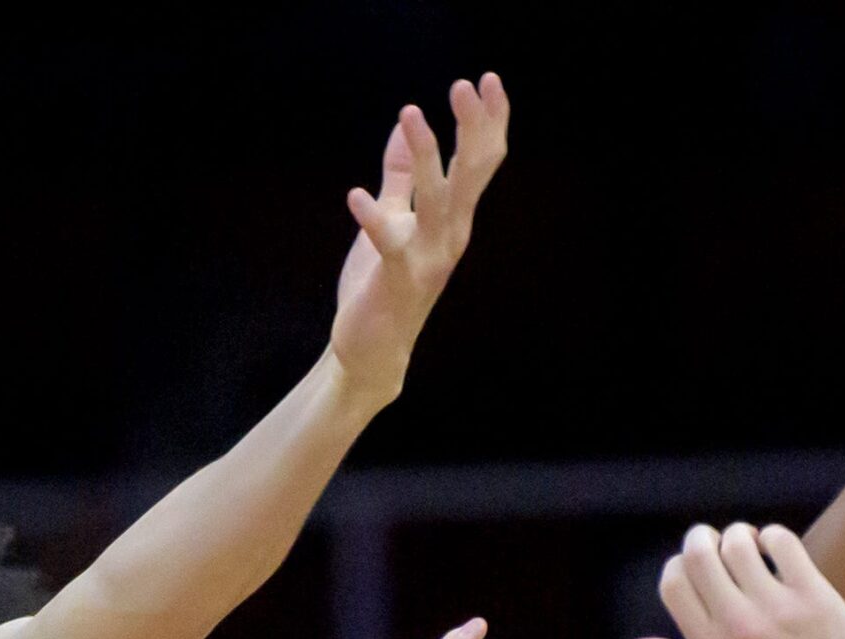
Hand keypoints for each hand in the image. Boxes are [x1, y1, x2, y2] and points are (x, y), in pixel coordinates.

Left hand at [328, 73, 508, 405]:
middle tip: (467, 83)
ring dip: (425, 153)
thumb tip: (404, 126)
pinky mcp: (397, 279)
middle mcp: (450, 236)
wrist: (370, 353)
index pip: (480, 164)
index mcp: (453, 220)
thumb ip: (401, 176)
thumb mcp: (394, 219)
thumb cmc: (381, 285)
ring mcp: (428, 258)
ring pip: (436, 198)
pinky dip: (373, 217)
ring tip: (410, 111)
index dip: (489, 122)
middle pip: (471, 174)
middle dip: (471, 127)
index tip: (488, 80)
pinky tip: (355, 196)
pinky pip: (389, 241)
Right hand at [628, 524, 844, 638]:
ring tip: (752, 545)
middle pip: (699, 553)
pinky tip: (779, 551)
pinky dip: (774, 537)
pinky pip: (782, 542)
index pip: (673, 583)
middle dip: (702, 538)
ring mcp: (775, 609)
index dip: (677, 565)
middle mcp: (736, 626)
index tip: (694, 568)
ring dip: (740, 534)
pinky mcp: (814, 596)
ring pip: (739, 542)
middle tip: (718, 542)